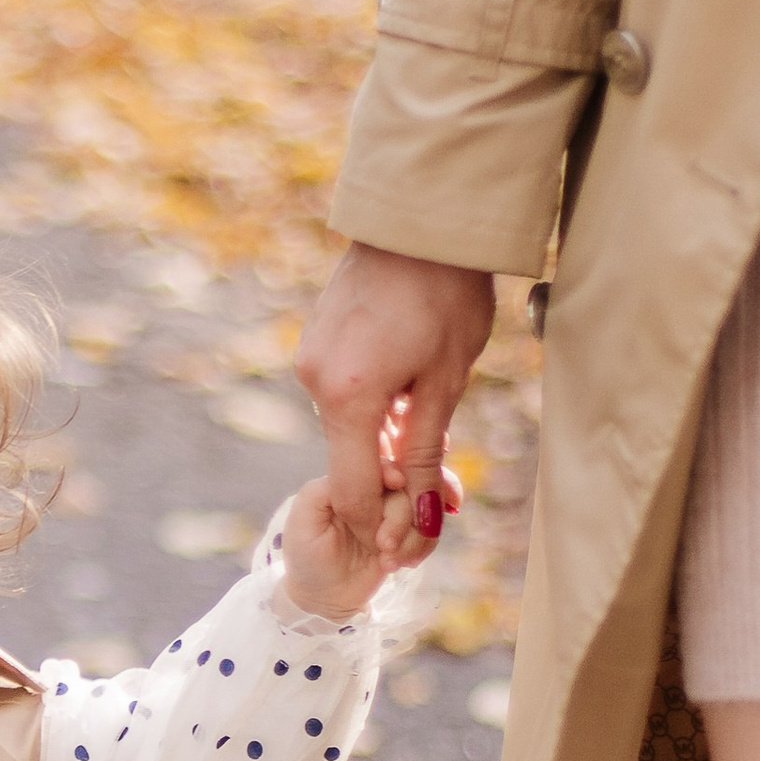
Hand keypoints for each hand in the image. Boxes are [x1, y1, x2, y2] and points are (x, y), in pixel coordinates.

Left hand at [276, 471, 430, 620]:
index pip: (378, 463)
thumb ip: (323, 489)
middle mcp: (374, 492)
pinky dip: (421, 547)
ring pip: (424, 507)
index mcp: (348, 480)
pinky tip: (402, 564)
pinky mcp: (407, 535)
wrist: (323, 598)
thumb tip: (362, 473)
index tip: (397, 483)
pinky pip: (430, 531)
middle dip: (402, 515)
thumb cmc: (306, 557)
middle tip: (385, 545)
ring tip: (390, 561)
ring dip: (413, 535)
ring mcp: (393, 514)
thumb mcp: (303, 521)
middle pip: (407, 485)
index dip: (392, 471)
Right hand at [294, 243, 495, 574]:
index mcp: (346, 397)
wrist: (420, 218)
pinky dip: (375, 408)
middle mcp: (314, 381)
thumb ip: (426, 450)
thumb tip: (425, 514)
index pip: (352, 489)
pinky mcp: (318, 339)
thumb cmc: (444, 293)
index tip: (412, 543)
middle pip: (350, 458)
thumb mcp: (445, 381)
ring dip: (387, 441)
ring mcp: (311, 357)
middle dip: (394, 482)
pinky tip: (411, 392)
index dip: (382, 522)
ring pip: (348, 425)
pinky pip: (344, 393)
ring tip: (437, 432)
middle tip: (449, 493)